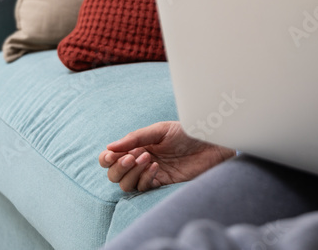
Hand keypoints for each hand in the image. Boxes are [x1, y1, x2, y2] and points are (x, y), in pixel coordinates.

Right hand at [98, 121, 235, 191]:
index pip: (110, 158)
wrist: (211, 144)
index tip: (112, 155)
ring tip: (148, 159)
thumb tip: (109, 147)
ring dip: (132, 173)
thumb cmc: (187, 133)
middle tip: (131, 157)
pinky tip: (156, 167)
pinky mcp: (162, 183)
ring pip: (126, 185)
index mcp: (136, 147)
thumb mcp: (160, 130)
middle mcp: (139, 162)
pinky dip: (145, 178)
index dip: (107, 159)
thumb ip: (135, 138)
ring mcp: (150, 174)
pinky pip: (144, 188)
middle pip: (114, 175)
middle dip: (118, 167)